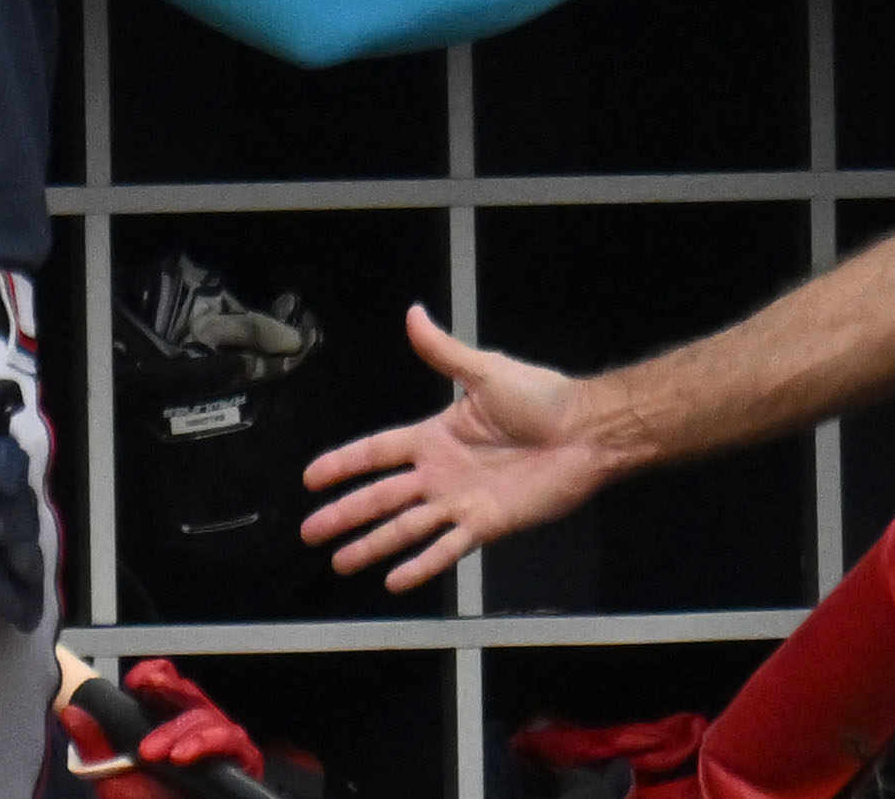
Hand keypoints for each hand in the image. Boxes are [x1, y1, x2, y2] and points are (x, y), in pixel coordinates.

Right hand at [300, 306, 615, 589]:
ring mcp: (460, 502)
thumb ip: (444, 351)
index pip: (377, 452)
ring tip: (341, 562)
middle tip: (310, 531)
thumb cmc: (542, 399)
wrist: (585, 433)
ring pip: (405, 527)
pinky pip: (447, 548)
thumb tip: (413, 313)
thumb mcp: (486, 371)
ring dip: (372, 545)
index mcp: (435, 436)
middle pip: (381, 496)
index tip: (311, 478)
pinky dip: (421, 566)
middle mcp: (440, 473)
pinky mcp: (485, 525)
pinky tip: (395, 582)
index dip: (343, 463)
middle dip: (344, 513)